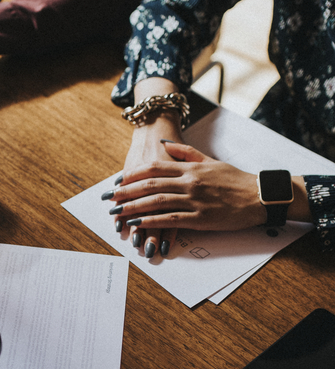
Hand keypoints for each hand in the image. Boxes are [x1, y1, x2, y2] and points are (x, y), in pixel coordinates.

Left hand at [113, 140, 263, 233]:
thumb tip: (164, 143)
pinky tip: (137, 224)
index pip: (154, 167)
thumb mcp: (210, 160)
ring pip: (156, 202)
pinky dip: (151, 221)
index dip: (133, 173)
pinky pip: (170, 219)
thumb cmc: (235, 179)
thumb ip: (185, 152)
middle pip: (150, 184)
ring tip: (117, 212)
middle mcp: (189, 182)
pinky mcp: (200, 219)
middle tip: (110, 197)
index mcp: (190, 167)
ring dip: (133, 207)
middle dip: (126, 191)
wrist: (259, 196)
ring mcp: (194, 200)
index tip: (118, 179)